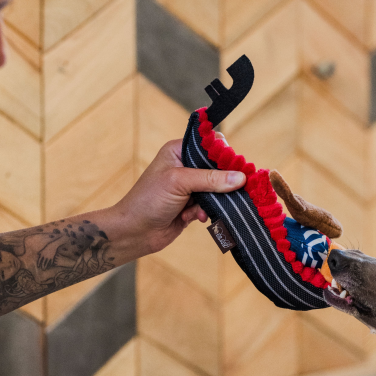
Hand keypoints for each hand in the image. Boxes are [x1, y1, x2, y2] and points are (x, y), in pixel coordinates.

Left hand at [104, 138, 244, 256]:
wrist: (135, 232)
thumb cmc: (149, 200)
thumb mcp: (179, 182)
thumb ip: (210, 179)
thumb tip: (241, 177)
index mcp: (179, 150)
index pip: (210, 143)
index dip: (224, 154)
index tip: (235, 167)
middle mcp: (185, 166)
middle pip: (218, 167)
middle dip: (222, 182)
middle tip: (227, 191)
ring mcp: (190, 187)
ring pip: (217, 189)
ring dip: (213, 201)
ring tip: (201, 209)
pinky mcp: (193, 205)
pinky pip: (212, 205)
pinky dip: (206, 212)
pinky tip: (194, 217)